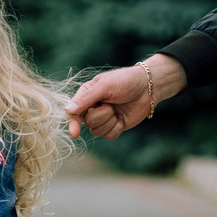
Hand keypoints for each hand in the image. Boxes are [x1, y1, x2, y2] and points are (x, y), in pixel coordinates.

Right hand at [67, 55, 184, 139]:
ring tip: (117, 110)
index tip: (75, 133)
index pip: (73, 112)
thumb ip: (86, 98)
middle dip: (101, 115)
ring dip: (109, 122)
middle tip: (111, 105)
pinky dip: (117, 128)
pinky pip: (109, 136)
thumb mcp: (105, 86)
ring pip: (97, 131)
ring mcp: (104, 118)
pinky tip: (122, 118)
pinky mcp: (115, 126)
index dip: (73, 123)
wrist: (148, 88)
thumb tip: (68, 110)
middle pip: (88, 122)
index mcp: (86, 95)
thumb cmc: (125, 81)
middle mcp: (92, 107)